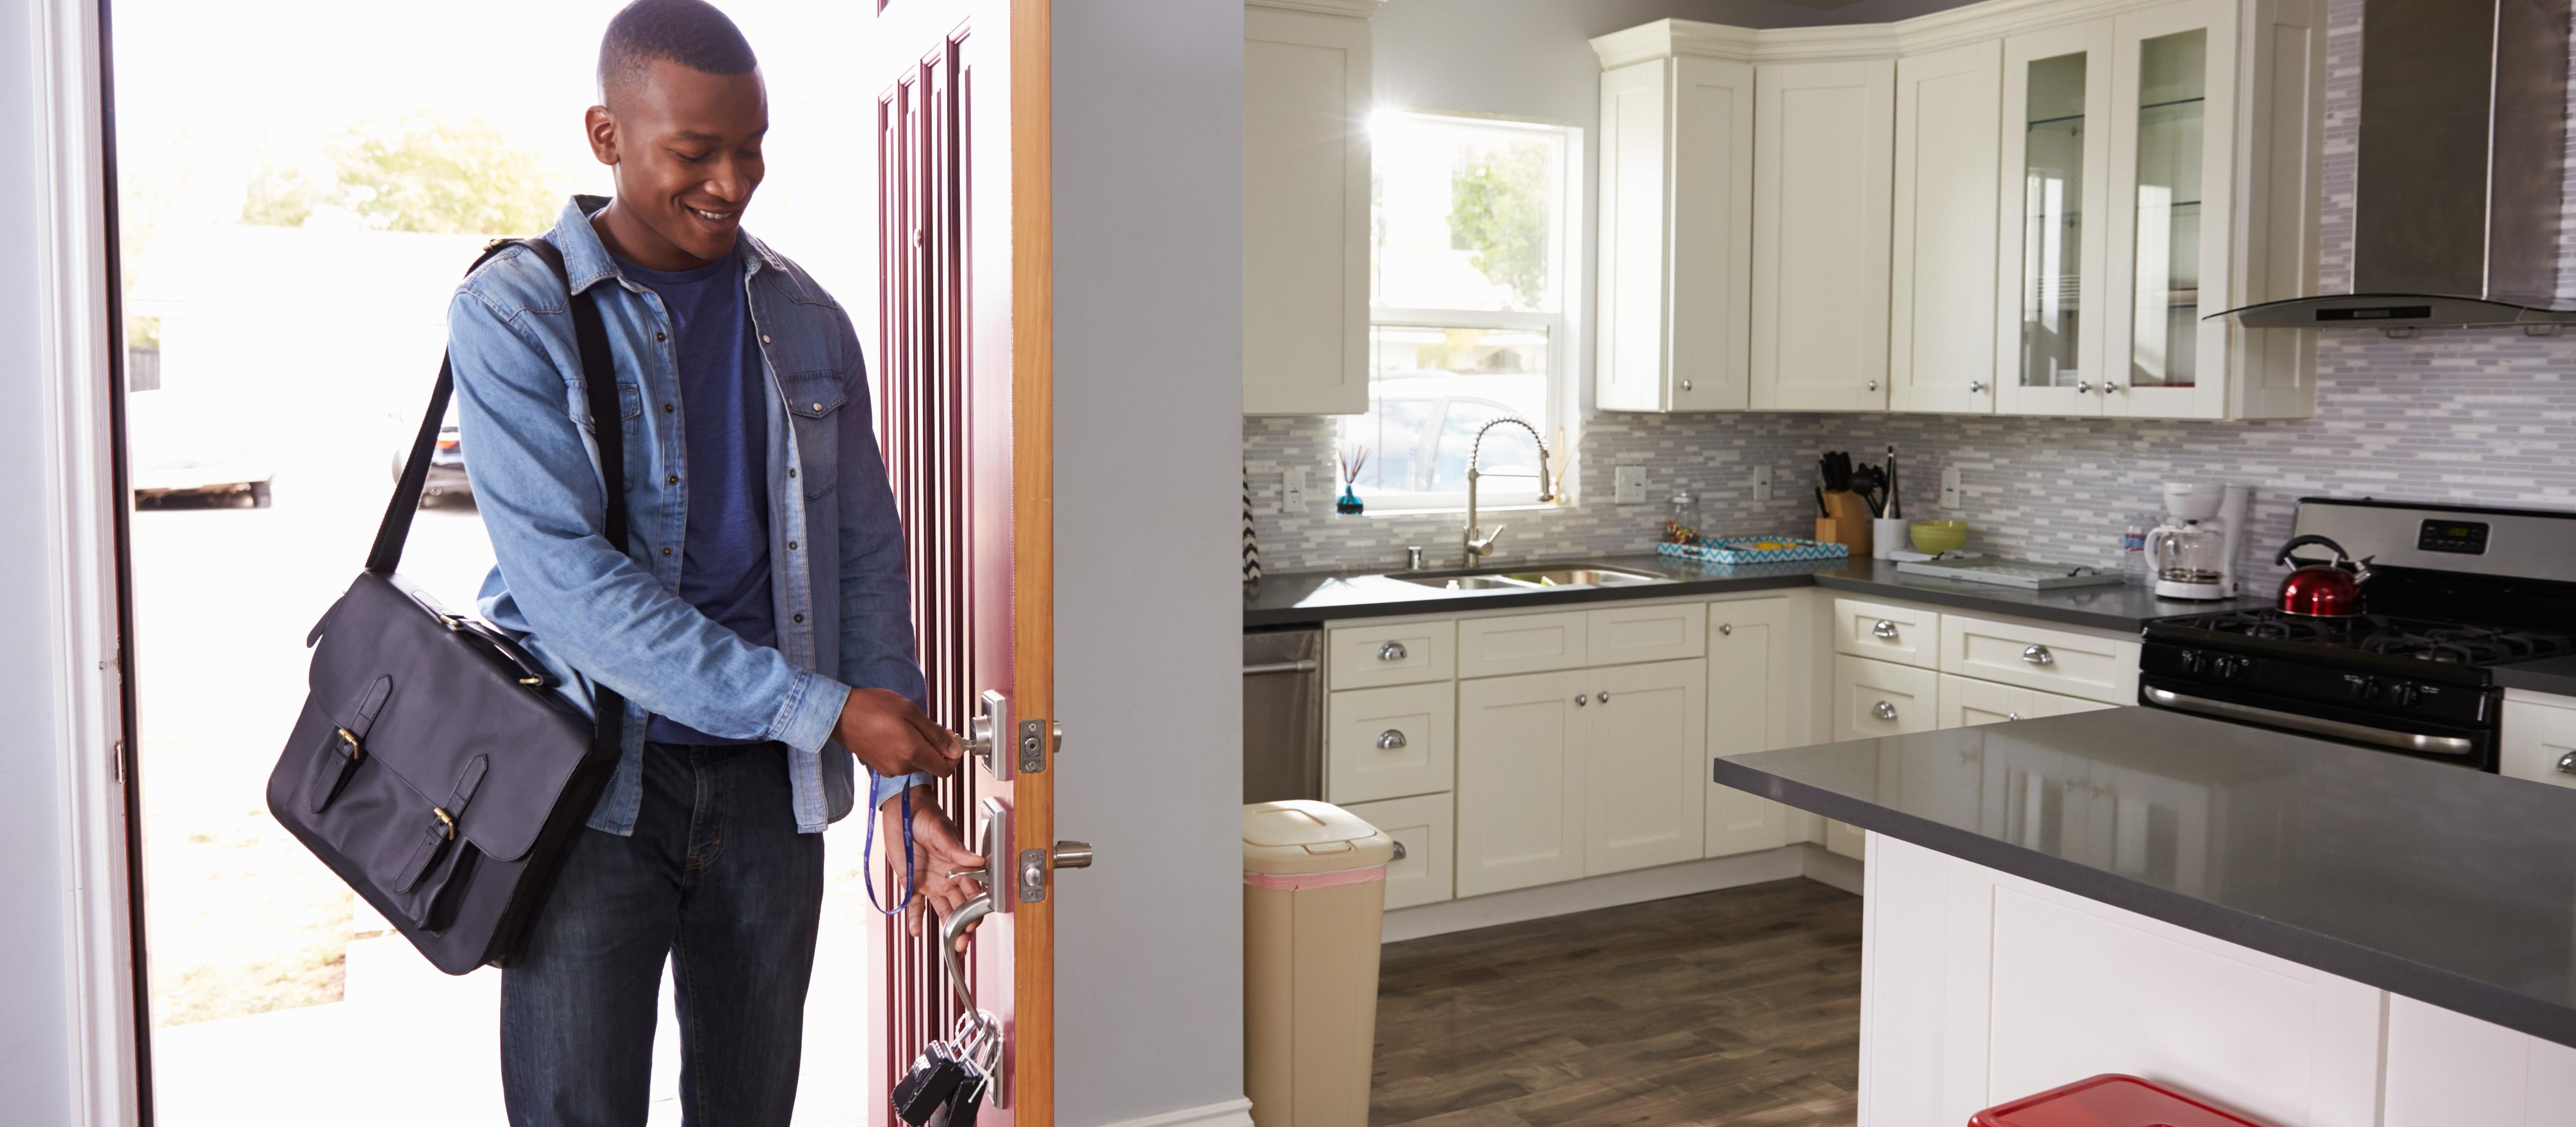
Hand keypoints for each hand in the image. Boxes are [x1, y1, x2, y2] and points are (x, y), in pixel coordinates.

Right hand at [835, 688, 963, 778]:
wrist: (838, 714)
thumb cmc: (873, 706)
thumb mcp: (910, 711)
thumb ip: (935, 733)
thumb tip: (956, 750)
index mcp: (912, 753)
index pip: (946, 770)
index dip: (953, 755)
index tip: (949, 737)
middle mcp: (902, 767)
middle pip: (932, 765)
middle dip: (935, 747)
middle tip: (925, 724)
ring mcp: (890, 769)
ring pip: (917, 762)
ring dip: (919, 746)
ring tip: (905, 725)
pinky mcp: (880, 767)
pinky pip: (902, 761)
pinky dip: (905, 749)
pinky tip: (894, 732)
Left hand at [877, 786, 986, 949]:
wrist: (904, 812)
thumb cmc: (927, 817)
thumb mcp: (942, 833)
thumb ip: (958, 850)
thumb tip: (978, 860)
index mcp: (960, 866)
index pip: (974, 892)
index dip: (977, 909)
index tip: (976, 922)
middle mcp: (948, 879)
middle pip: (961, 907)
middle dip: (965, 926)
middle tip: (963, 943)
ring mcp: (930, 883)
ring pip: (943, 911)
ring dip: (948, 928)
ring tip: (951, 946)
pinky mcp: (911, 884)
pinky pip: (915, 906)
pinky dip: (915, 919)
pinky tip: (916, 932)